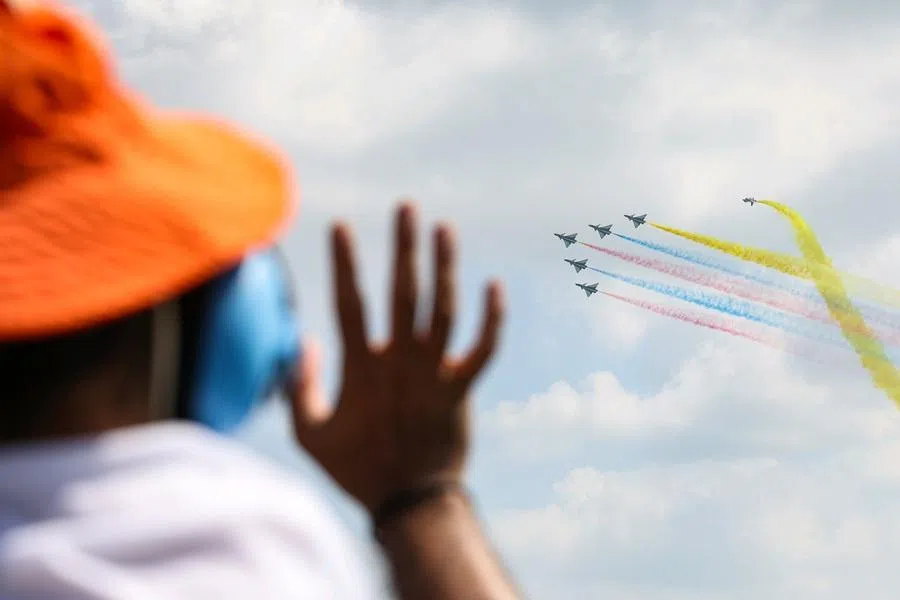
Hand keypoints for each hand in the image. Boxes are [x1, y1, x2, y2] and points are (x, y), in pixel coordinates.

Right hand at [290, 202, 504, 512]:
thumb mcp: (308, 434)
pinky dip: (492, 319)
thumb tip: (302, 341)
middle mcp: (399, 362)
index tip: (340, 226)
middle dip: (403, 247)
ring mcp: (433, 374)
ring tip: (445, 228)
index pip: (348, 303)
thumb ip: (299, 387)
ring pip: (443, 310)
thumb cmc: (356, 469)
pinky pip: (483, 349)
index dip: (343, 263)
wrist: (409, 502)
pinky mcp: (462, 389)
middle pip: (401, 293)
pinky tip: (494, 285)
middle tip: (407, 206)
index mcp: (361, 368)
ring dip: (445, 267)